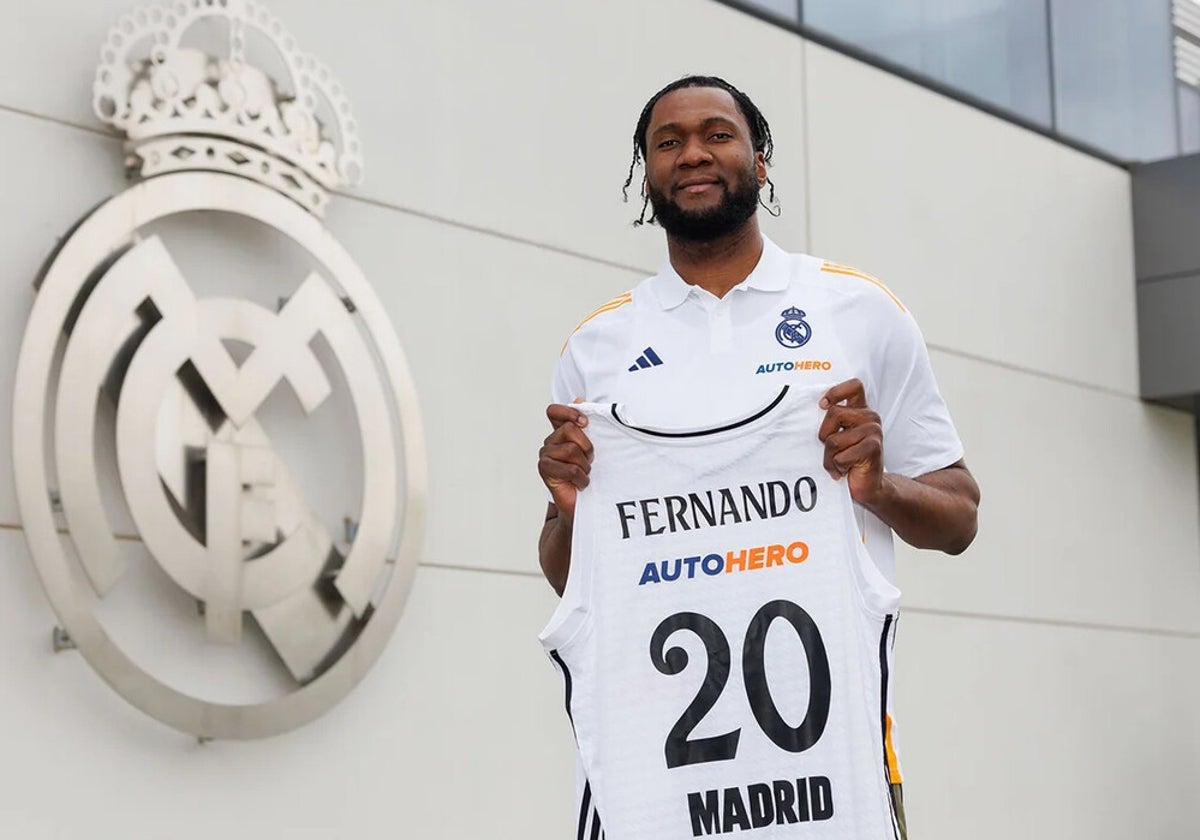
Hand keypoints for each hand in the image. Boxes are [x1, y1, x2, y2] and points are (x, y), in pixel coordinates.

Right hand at [537, 400, 592, 519]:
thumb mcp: (595, 446)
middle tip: (589, 460)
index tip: (585, 422)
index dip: (569, 412)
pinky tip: (580, 483)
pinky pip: (569, 468)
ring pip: (571, 449)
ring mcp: (545, 455)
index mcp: (561, 432)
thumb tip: (579, 399)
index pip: (555, 412)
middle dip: (586, 446)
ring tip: (584, 474)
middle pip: (569, 429)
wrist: (586, 503)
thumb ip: (587, 424)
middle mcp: (551, 441)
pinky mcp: (545, 470)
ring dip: (584, 465)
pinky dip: (581, 478)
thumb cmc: (592, 474)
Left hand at [817, 379, 885, 506]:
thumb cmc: (848, 460)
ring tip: (840, 464)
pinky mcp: (873, 447)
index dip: (836, 392)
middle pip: (834, 413)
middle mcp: (870, 417)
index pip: (854, 386)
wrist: (866, 486)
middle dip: (824, 435)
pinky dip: (838, 467)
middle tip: (832, 451)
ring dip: (830, 457)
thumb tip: (816, 410)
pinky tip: (846, 470)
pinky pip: (841, 456)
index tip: (823, 405)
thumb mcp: (837, 437)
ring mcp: (874, 431)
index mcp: (861, 411)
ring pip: (834, 439)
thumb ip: (832, 422)